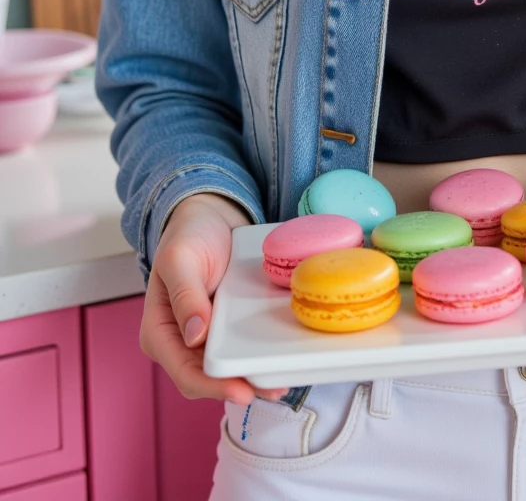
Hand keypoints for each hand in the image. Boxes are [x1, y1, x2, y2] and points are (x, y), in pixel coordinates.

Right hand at [140, 192, 287, 404]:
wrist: (209, 218)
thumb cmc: (188, 235)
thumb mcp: (181, 258)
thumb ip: (185, 294)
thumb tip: (194, 336)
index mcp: (159, 333)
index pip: (184, 372)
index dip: (212, 386)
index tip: (241, 390)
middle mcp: (179, 343)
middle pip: (207, 379)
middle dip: (237, 388)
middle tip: (273, 389)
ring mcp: (203, 340)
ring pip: (225, 371)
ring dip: (252, 380)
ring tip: (282, 384)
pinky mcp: (224, 331)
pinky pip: (239, 352)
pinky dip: (257, 360)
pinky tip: (279, 363)